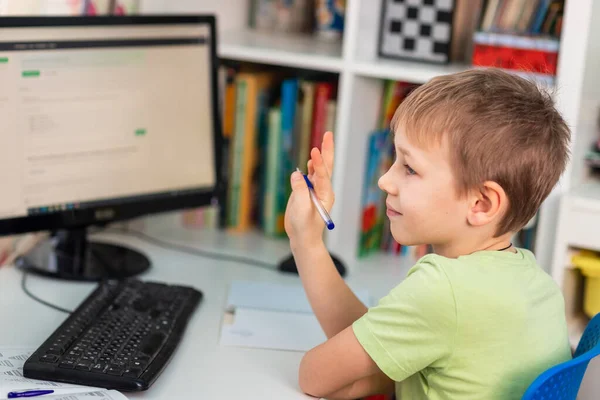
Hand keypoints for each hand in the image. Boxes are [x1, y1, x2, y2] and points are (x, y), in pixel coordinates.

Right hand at [285, 132, 334, 249]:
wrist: (302, 237)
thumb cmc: (304, 226)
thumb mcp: (301, 209)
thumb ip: (299, 191)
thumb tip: (297, 174)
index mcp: (325, 194)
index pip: (323, 175)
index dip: (318, 163)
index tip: (314, 152)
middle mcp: (323, 189)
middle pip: (326, 167)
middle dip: (327, 151)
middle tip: (328, 134)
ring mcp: (315, 190)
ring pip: (318, 170)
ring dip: (320, 156)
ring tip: (324, 141)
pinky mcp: (306, 192)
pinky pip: (310, 176)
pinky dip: (311, 166)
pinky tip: (311, 160)